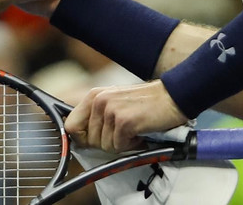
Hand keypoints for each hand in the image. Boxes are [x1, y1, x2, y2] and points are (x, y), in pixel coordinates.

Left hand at [65, 80, 186, 152]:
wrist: (172, 97)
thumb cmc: (145, 104)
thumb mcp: (114, 103)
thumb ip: (97, 117)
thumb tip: (80, 141)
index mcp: (93, 96)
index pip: (70, 126)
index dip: (82, 139)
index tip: (96, 141)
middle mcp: (99, 101)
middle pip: (89, 140)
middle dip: (106, 143)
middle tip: (123, 133)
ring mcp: (111, 110)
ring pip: (104, 146)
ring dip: (121, 144)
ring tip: (133, 130)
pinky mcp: (124, 121)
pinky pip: (119, 147)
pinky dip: (131, 145)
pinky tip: (140, 132)